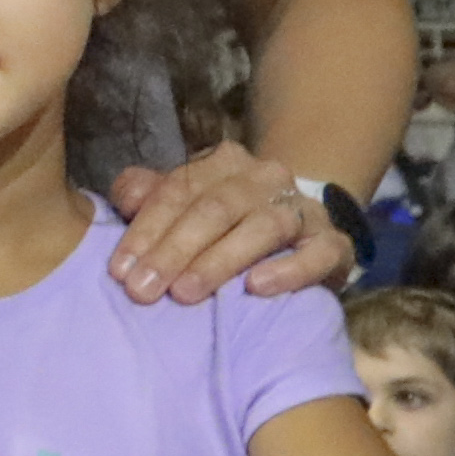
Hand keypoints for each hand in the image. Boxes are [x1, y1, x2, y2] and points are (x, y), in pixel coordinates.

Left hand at [108, 150, 341, 304]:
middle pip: (215, 208)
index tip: (119, 271)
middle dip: (174, 250)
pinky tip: (257, 287)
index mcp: (223, 162)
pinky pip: (319, 253)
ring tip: (186, 293)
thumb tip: (127, 197)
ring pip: (262, 228)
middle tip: (143, 290)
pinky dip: (289, 270)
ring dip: (220, 261)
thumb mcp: (182, 204)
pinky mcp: (336, 243)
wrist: (298, 232)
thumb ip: (149, 195)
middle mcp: (266, 178)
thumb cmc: (222, 224)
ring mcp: (305, 209)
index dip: (145, 229)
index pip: (179, 189)